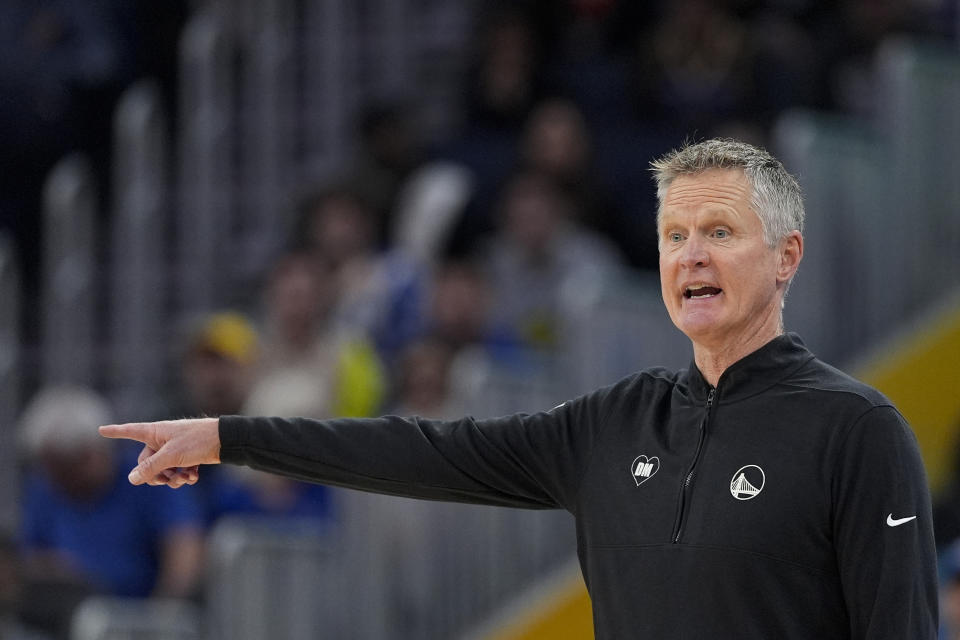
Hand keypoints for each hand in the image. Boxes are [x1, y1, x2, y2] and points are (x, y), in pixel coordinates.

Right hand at [98, 418, 220, 486]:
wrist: (225, 441)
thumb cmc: (197, 441)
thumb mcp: (171, 456)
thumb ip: (150, 468)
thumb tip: (132, 479)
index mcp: (155, 432)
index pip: (130, 431)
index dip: (116, 432)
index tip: (100, 429)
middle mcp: (163, 439)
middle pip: (147, 462)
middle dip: (156, 475)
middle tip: (168, 480)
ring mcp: (175, 448)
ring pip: (164, 469)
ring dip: (172, 478)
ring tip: (184, 479)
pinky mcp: (187, 456)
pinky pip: (177, 470)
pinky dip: (184, 476)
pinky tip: (193, 477)